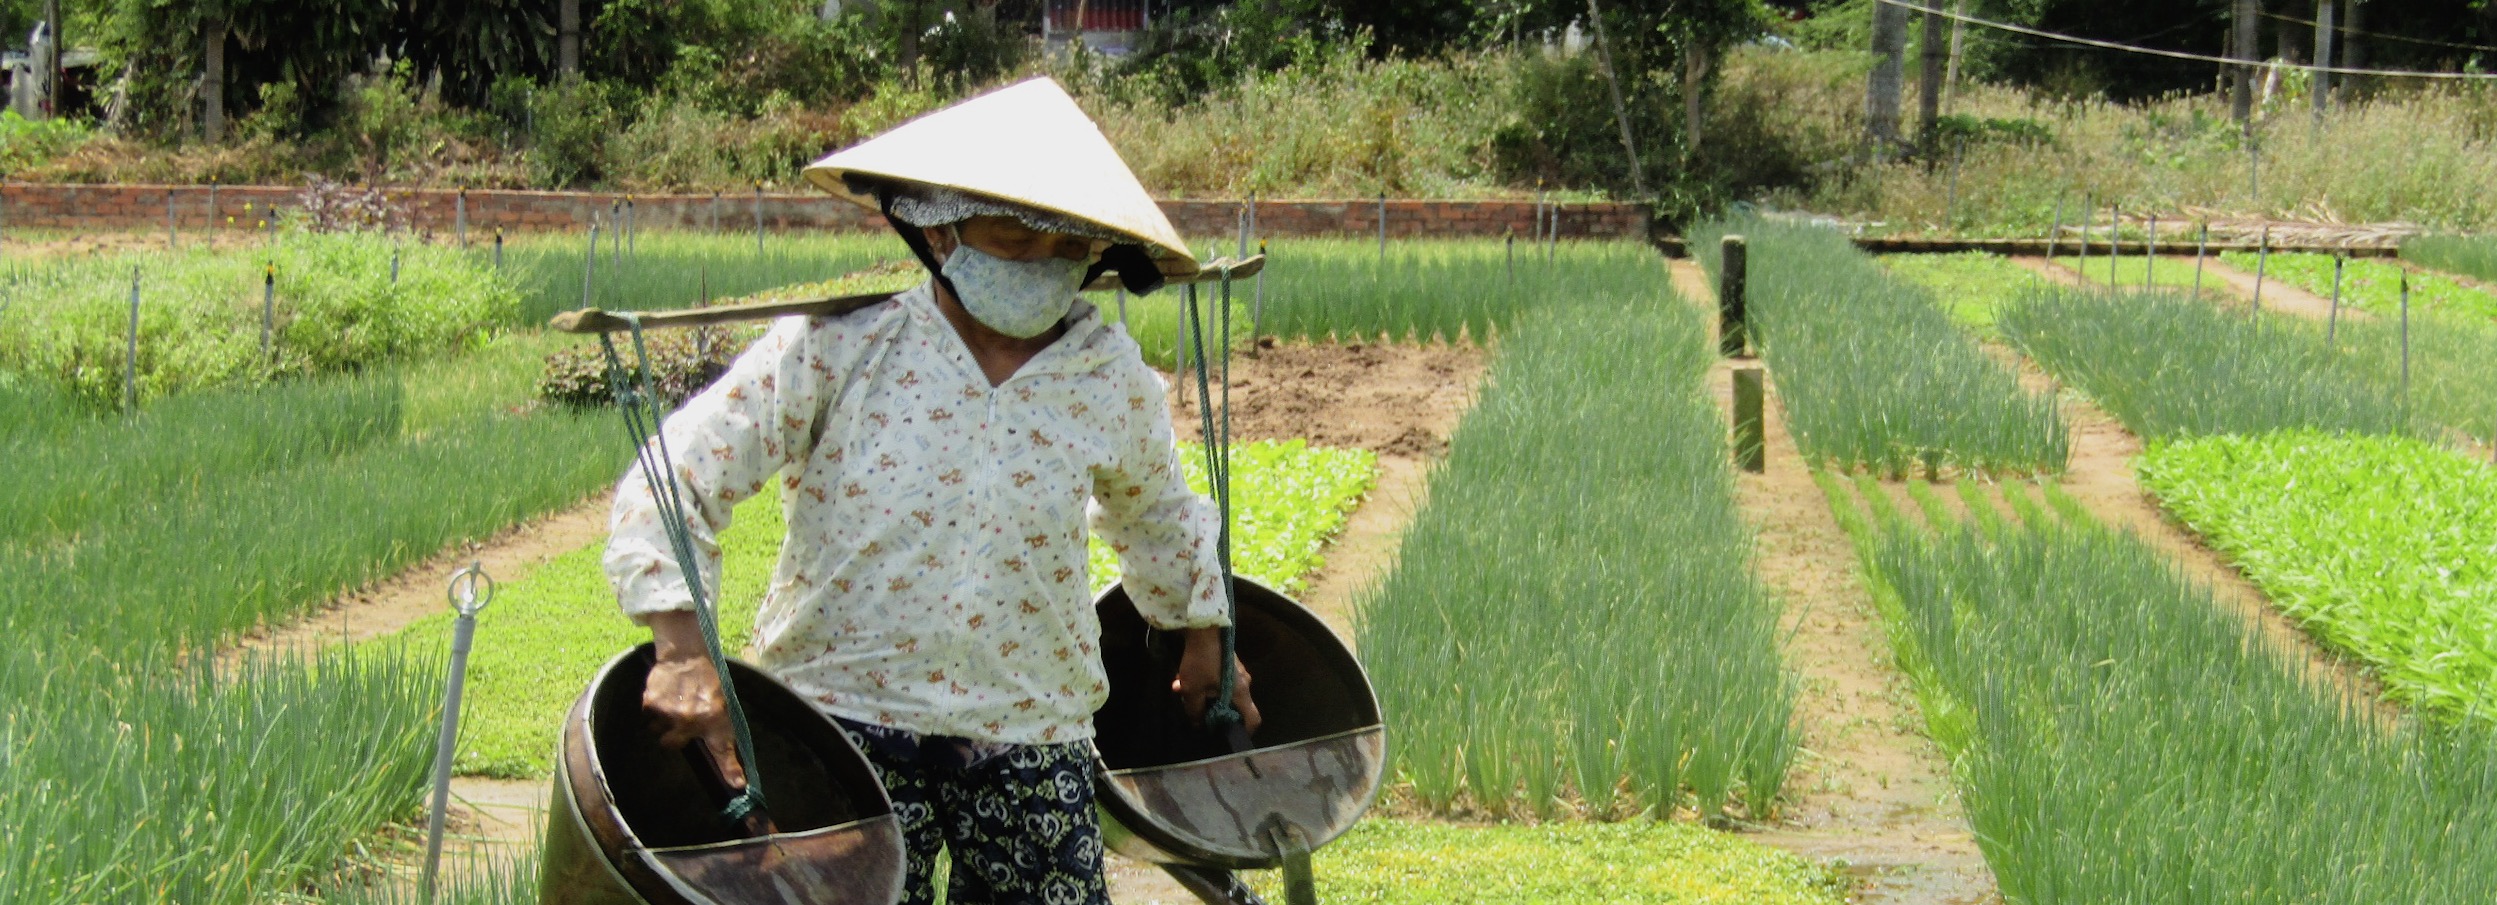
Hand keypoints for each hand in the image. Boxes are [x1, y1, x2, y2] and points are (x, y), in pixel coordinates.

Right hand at [644, 611, 747, 790]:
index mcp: (714, 719)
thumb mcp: (721, 706)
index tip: (738, 786)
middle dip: (674, 735)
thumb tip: (730, 764)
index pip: (723, 750)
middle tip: (681, 717)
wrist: (687, 655)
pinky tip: (665, 695)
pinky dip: (653, 709)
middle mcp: (692, 719)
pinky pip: (648, 717)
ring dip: (663, 721)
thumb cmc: (707, 682)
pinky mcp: (651, 703)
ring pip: (657, 731)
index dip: (730, 770)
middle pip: (672, 744)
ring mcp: (669, 712)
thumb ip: (720, 733)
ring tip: (674, 702)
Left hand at [1173, 627, 1259, 735]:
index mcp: (1241, 693)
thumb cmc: (1201, 661)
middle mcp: (1245, 683)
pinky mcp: (1230, 662)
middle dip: (1215, 711)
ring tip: (1183, 690)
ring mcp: (1239, 671)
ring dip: (1205, 694)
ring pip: (1225, 692)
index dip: (1245, 730)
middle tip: (1198, 712)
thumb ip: (1195, 711)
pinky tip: (1185, 677)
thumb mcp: (1193, 690)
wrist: (1203, 628)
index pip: (1253, 718)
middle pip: (1235, 706)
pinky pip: (1221, 680)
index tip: (1230, 734)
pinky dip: (1206, 683)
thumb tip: (1198, 724)